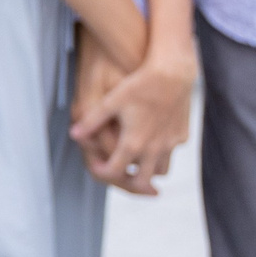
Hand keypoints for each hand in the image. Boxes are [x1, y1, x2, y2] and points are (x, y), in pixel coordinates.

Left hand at [71, 38, 197, 195]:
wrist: (173, 73)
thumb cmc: (139, 84)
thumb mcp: (111, 101)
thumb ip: (92, 121)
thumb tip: (73, 134)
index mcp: (133, 143)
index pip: (115, 171)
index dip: (102, 171)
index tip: (96, 165)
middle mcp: (154, 149)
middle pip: (142, 182)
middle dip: (129, 183)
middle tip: (119, 175)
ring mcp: (170, 144)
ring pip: (161, 171)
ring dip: (148, 171)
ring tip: (137, 163)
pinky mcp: (182, 135)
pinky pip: (171, 152)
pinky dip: (161, 153)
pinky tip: (153, 142)